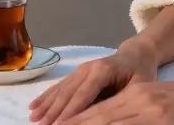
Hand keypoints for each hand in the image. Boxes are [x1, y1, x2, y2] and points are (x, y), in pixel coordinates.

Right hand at [30, 41, 159, 123]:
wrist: (136, 55)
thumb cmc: (140, 72)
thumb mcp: (139, 86)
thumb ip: (120, 100)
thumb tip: (105, 114)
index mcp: (103, 71)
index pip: (83, 96)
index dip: (70, 112)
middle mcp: (88, 68)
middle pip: (68, 94)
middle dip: (53, 112)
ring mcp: (80, 70)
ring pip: (60, 91)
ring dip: (46, 106)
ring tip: (33, 119)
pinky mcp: (77, 74)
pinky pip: (59, 87)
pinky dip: (46, 97)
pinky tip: (33, 107)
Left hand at [60, 78, 173, 124]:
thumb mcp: (155, 104)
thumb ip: (131, 114)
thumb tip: (107, 120)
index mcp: (133, 94)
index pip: (97, 109)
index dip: (74, 119)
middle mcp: (136, 98)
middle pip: (98, 116)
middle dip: (72, 124)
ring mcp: (147, 108)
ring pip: (109, 121)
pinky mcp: (159, 117)